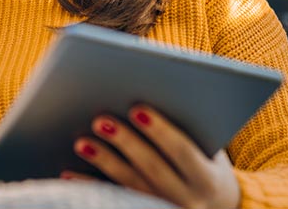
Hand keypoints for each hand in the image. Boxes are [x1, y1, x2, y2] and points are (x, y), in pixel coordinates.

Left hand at [64, 105, 240, 208]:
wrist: (219, 207)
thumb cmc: (208, 162)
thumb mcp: (210, 149)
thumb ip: (188, 128)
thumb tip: (150, 90)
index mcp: (207, 178)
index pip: (183, 152)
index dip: (160, 131)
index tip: (138, 109)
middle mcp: (187, 200)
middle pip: (152, 168)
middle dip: (125, 142)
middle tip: (101, 119)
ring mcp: (164, 208)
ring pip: (129, 185)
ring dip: (104, 162)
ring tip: (81, 142)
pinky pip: (112, 200)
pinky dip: (89, 185)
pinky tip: (68, 173)